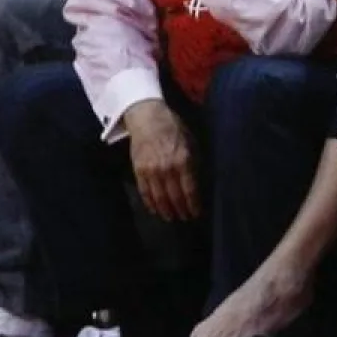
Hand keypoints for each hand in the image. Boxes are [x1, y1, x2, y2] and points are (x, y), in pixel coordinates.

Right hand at [124, 100, 197, 221]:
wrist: (148, 118)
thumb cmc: (174, 129)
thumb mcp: (191, 142)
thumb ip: (194, 162)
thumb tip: (197, 180)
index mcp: (184, 161)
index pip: (190, 189)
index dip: (193, 204)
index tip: (196, 213)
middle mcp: (168, 168)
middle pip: (175, 196)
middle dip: (181, 210)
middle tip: (185, 218)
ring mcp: (152, 171)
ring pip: (159, 197)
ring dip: (166, 210)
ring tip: (171, 218)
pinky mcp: (139, 171)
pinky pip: (145, 192)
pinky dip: (150, 203)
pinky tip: (155, 210)